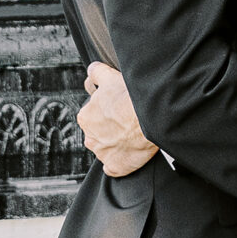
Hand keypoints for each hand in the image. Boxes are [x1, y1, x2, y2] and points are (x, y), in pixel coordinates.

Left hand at [78, 61, 158, 175]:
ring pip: (107, 148)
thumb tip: (91, 70)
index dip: (107, 110)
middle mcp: (90, 137)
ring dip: (116, 144)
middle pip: (99, 132)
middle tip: (127, 121)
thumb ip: (96, 73)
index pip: (93, 114)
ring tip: (133, 136)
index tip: (119, 109)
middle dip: (111, 128)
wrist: (151, 118)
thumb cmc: (131, 98)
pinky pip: (114, 167)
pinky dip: (120, 162)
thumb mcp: (110, 77)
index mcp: (85, 117)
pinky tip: (130, 154)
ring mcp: (102, 154)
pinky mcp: (115, 166)